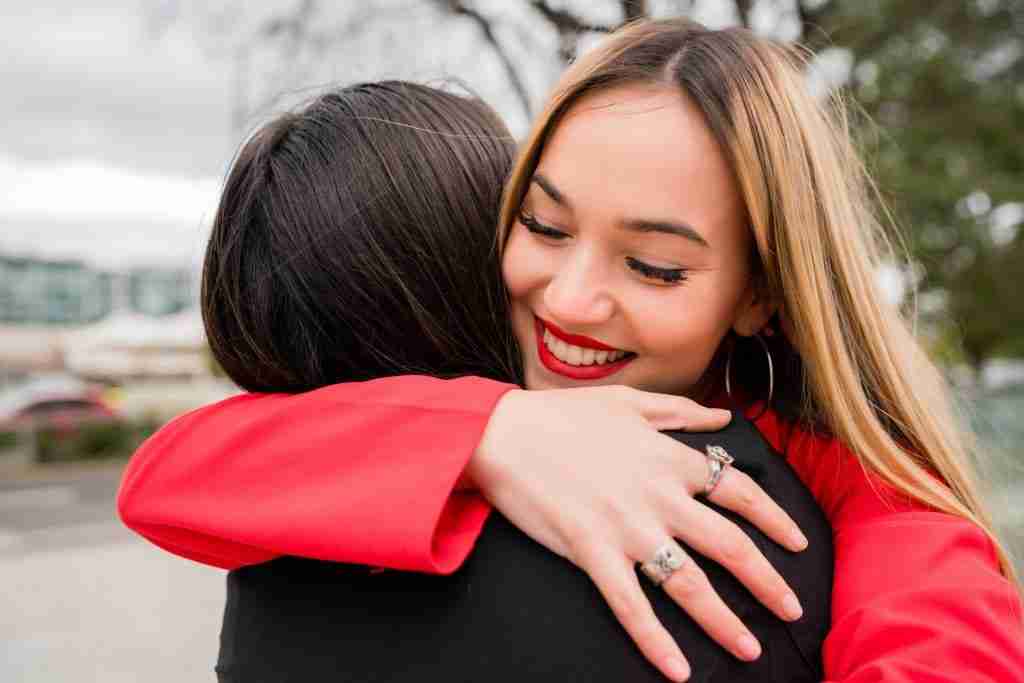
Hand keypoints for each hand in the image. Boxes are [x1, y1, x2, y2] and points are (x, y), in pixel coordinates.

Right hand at [466, 386, 807, 681]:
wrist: (503, 433)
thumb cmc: (562, 416)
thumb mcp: (627, 402)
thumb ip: (679, 412)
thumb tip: (722, 419)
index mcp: (669, 458)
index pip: (740, 491)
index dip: (776, 520)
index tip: (799, 543)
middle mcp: (659, 496)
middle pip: (730, 545)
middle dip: (768, 582)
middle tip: (793, 610)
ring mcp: (626, 527)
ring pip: (689, 582)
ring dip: (724, 621)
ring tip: (749, 649)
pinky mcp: (591, 552)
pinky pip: (631, 605)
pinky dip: (656, 641)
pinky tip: (677, 671)